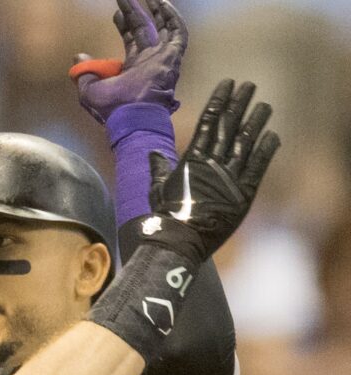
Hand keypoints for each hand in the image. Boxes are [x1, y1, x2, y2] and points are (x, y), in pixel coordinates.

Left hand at [73, 0, 186, 122]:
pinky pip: (178, 34)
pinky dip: (173, 18)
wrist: (132, 118)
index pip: (132, 40)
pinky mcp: (171, 58)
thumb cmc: (112, 108)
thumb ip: (84, 72)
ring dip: (156, 11)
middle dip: (136, 13)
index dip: (124, 25)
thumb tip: (79, 57)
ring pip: (163, 28)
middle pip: (145, 30)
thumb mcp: (89, 90)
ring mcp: (162, 60)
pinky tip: (163, 3)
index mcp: (132, 69)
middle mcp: (149, 62)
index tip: (116, 13)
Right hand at [143, 80, 279, 260]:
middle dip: (239, 104)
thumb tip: (153, 153)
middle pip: (228, 126)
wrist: (180, 238)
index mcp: (192, 159)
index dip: (219, 101)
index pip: (208, 122)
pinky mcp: (242, 193)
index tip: (227, 84)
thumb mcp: (157, 188)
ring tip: (265, 105)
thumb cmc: (166, 215)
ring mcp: (228, 176)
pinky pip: (257, 166)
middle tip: (249, 85)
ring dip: (256, 122)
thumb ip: (158, 168)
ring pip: (245, 142)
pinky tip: (273, 135)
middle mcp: (212, 163)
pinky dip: (266, 150)